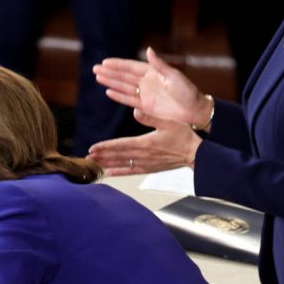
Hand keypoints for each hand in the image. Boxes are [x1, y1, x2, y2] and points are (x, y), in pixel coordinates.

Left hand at [87, 111, 201, 175]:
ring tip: (94, 165)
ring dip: (107, 164)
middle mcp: (144, 155)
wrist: (196, 153)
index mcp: (146, 143)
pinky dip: (119, 173)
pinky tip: (110, 173)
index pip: (121, 145)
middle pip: (118, 156)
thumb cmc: (184, 136)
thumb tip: (136, 110)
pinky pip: (131, 172)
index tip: (93, 149)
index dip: (106, 147)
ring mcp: (147, 164)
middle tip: (87, 159)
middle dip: (102, 157)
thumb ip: (151, 117)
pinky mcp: (150, 168)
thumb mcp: (169, 122)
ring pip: (122, 165)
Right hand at [93, 47, 210, 127]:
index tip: (105, 62)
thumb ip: (159, 65)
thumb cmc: (188, 92)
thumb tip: (148, 50)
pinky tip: (109, 92)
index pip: (131, 67)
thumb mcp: (174, 76)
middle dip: (110, 72)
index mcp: (153, 72)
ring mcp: (145, 94)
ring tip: (98, 78)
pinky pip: (129, 100)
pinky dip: (119, 96)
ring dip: (111, 83)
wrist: (194, 111)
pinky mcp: (146, 107)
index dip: (118, 65)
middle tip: (95, 68)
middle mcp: (147, 82)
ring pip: (124, 87)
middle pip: (124, 76)